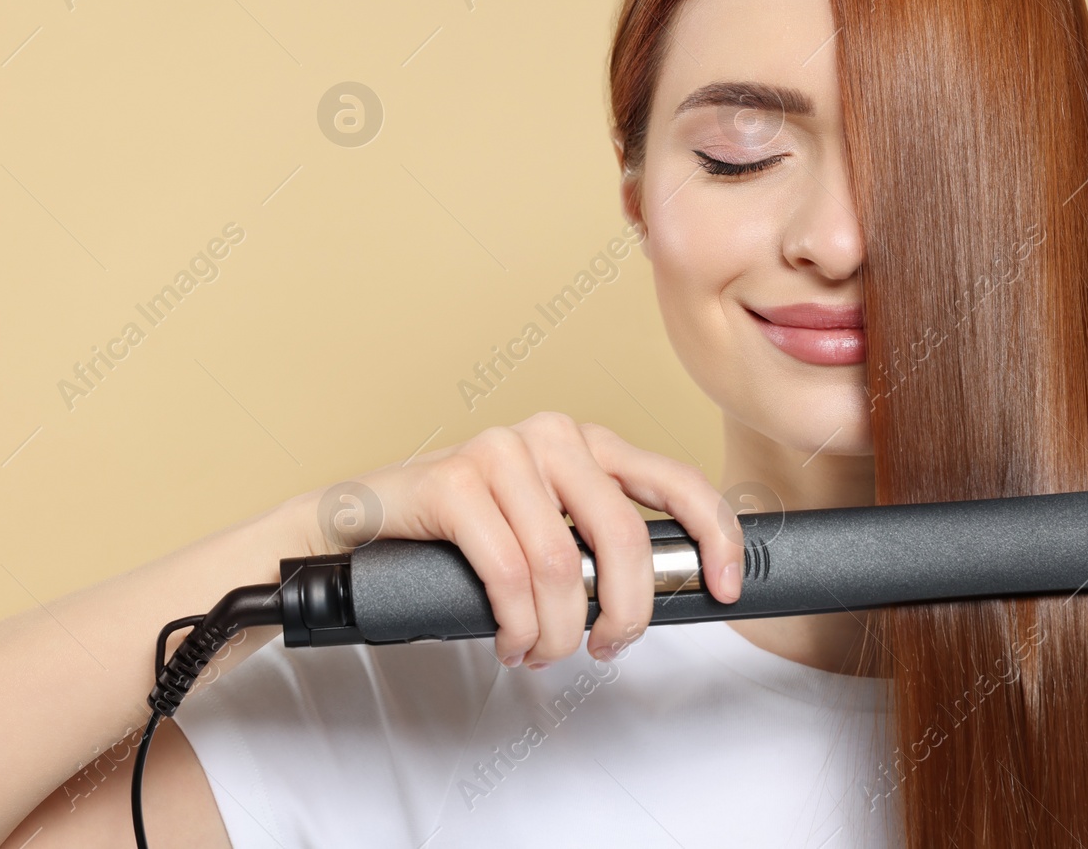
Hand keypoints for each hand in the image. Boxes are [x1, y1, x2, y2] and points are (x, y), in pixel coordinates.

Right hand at [293, 412, 742, 666]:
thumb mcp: (547, 532)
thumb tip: (663, 595)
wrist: (362, 528)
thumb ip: (599, 546)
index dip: (715, 535)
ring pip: (563, 565)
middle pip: (623, 536)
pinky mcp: (452, 480)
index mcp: (587, 443)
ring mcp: (500, 451)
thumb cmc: (463, 538)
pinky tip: (509, 639)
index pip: (676, 479)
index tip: (725, 588)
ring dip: (558, 631)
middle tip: (607, 647)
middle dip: (625, 611)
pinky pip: (508, 573)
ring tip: (539, 651)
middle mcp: (550, 435)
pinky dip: (516, 624)